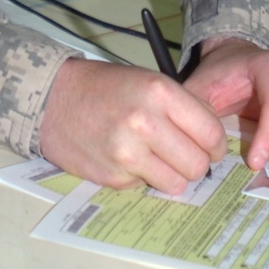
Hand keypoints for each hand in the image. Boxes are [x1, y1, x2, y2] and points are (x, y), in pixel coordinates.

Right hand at [38, 58, 226, 191]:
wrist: (54, 99)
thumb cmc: (106, 87)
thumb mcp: (150, 81)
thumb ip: (184, 106)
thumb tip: (213, 139)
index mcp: (160, 92)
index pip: (211, 133)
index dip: (215, 145)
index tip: (209, 147)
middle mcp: (146, 123)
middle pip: (198, 165)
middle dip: (196, 163)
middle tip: (183, 155)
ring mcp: (128, 153)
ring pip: (177, 184)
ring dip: (172, 175)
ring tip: (156, 159)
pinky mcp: (113, 176)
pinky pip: (146, 187)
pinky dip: (143, 177)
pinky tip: (128, 158)